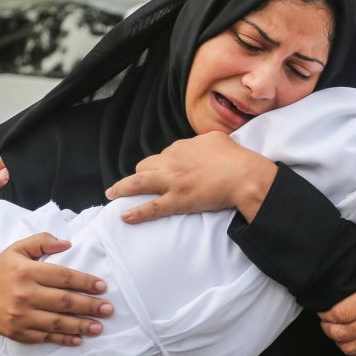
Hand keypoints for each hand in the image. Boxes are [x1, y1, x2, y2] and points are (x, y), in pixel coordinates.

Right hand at [0, 232, 112, 344]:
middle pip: (63, 301)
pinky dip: (63, 339)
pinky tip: (78, 339)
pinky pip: (45, 337)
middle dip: (89, 306)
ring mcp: (21, 316)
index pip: (61, 276)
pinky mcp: (19, 333)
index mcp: (26, 271)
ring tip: (99, 327)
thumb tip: (67, 243)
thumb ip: (41, 242)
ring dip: (81, 325)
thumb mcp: (16, 250)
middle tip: (109, 309)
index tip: (102, 287)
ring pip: (56, 322)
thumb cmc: (2, 272)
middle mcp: (24, 294)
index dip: (84, 282)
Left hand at [105, 132, 275, 223]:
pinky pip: (151, 207)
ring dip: (122, 188)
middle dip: (140, 175)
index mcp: (182, 146)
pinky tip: (125, 216)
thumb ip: (204, 141)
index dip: (161, 165)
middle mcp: (172, 161)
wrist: (244, 175)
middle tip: (136, 184)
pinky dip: (136, 212)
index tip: (162, 173)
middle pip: (145, 166)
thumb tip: (203, 143)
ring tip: (112, 195)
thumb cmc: (236, 158)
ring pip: (138, 183)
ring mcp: (172, 181)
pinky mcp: (177, 200)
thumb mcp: (217, 139)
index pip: (163, 155)